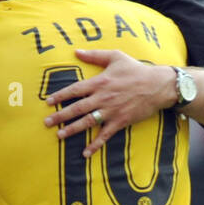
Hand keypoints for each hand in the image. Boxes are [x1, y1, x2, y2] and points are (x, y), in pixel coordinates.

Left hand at [42, 49, 177, 156]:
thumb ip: (95, 55)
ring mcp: (111, 111)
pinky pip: (105, 135)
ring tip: (59, 135)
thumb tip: (76, 51)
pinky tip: (85, 153)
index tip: (48, 102)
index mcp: (100, 82)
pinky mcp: (120, 122)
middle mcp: (103, 98)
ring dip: (72, 129)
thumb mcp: (116, 57)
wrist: (157, 85)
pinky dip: (95, 145)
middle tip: (46, 122)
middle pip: (77, 108)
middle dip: (60, 115)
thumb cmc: (136, 70)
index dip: (60, 96)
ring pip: (87, 122)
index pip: (75, 90)